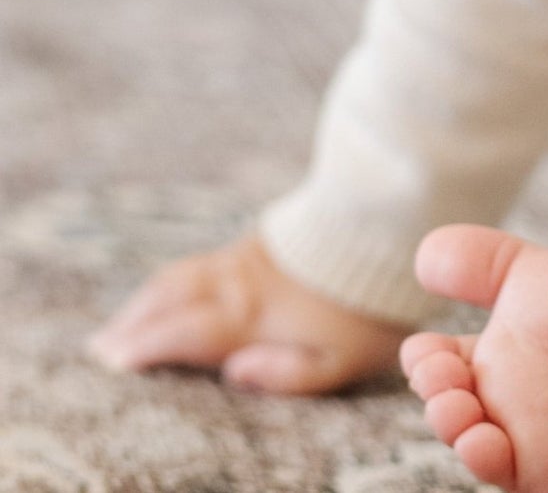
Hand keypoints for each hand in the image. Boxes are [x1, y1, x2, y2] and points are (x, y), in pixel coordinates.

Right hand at [87, 232, 407, 393]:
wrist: (391, 229)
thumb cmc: (368, 307)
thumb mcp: (340, 359)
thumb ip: (285, 374)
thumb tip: (233, 374)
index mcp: (248, 314)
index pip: (178, 333)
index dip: (141, 348)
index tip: (110, 366)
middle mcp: (237, 281)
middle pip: (167, 300)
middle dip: (131, 324)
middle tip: (99, 352)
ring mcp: (247, 257)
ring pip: (181, 276)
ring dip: (146, 300)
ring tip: (123, 325)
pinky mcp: (261, 242)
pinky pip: (200, 262)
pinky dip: (172, 281)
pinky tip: (171, 293)